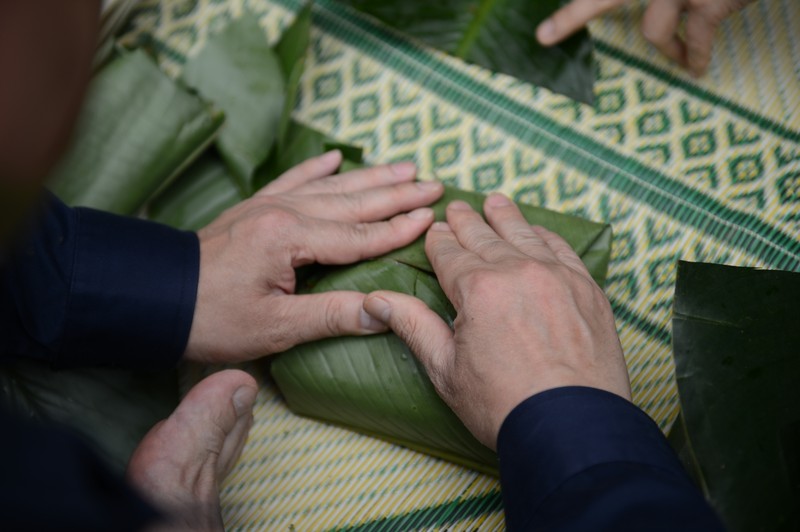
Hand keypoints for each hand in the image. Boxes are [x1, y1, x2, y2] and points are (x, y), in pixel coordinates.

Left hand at [184, 150, 443, 363]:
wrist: (156, 295)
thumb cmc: (213, 318)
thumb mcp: (275, 328)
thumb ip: (333, 316)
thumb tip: (384, 311)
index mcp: (291, 238)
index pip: (359, 235)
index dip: (398, 229)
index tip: (431, 217)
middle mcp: (284, 211)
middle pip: (353, 201)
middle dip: (396, 193)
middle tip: (434, 182)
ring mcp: (268, 203)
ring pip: (330, 186)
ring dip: (369, 176)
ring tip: (403, 166)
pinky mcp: (255, 206)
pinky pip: (293, 178)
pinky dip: (316, 167)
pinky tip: (335, 156)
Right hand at [363, 194, 630, 448]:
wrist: (571, 428)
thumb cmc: (503, 405)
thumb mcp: (444, 369)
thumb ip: (412, 325)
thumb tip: (375, 299)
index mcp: (478, 289)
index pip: (450, 253)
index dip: (439, 241)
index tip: (435, 231)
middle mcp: (518, 271)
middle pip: (485, 236)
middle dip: (466, 221)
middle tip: (456, 207)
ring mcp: (557, 276)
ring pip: (525, 234)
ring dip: (506, 216)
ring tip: (495, 201)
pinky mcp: (587, 289)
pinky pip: (563, 249)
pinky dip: (547, 236)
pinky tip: (539, 231)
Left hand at [536, 0, 753, 76]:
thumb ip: (659, 2)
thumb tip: (649, 17)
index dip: (576, 11)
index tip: (544, 30)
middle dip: (576, 15)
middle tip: (544, 36)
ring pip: (654, 31)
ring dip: (669, 50)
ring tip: (682, 61)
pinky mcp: (711, 2)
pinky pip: (696, 42)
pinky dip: (695, 57)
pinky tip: (696, 70)